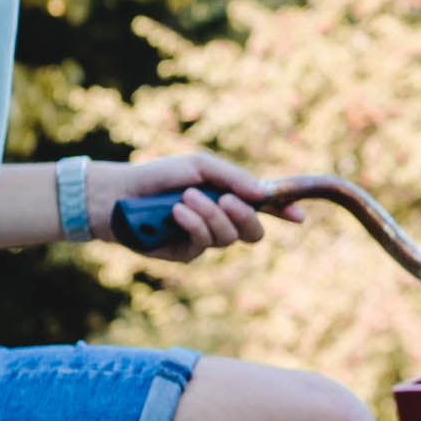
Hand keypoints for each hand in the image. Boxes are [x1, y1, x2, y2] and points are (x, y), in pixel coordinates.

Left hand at [117, 150, 302, 252]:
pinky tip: (177, 213)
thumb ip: (233, 177)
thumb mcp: (200, 166)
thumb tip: (262, 193)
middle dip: (245, 216)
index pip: (264, 207)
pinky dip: (193, 224)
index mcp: (229, 197)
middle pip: (253, 232)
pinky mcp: (185, 253)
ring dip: (209, 215)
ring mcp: (204, 239)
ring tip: (185, 198)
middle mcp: (221, 221)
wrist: (121, 194)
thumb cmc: (161, 176)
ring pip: (228, 238)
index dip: (284, 211)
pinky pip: (203, 244)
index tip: (299, 215)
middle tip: (227, 199)